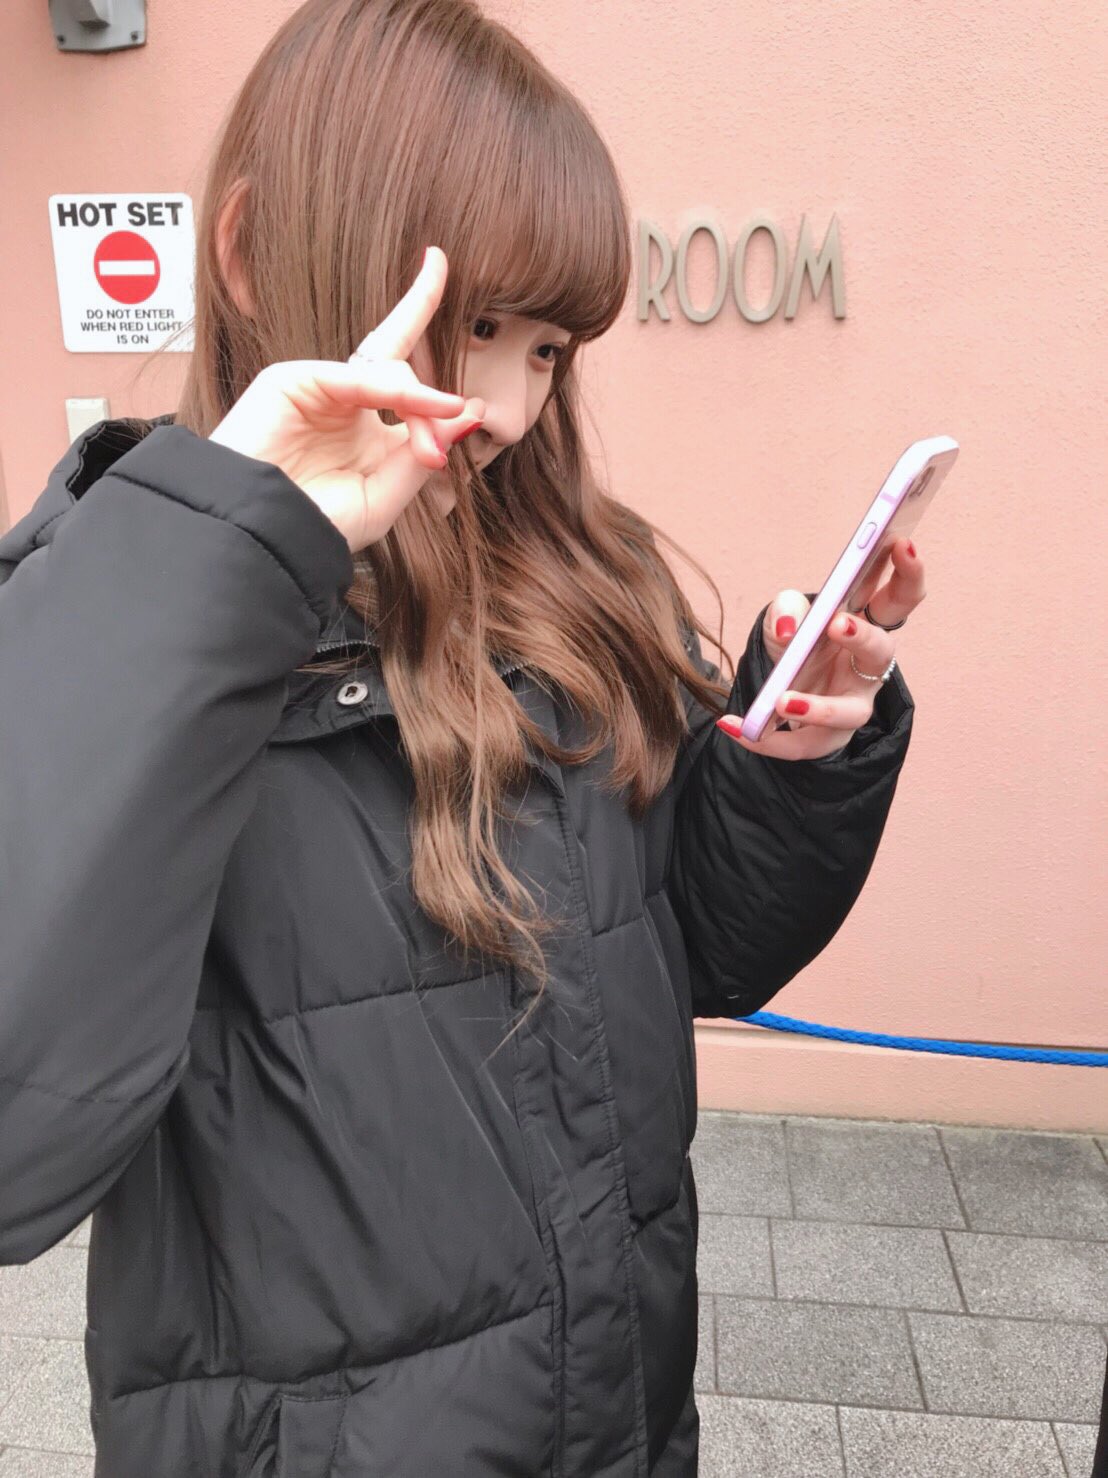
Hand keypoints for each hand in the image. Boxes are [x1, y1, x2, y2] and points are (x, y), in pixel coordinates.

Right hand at [209, 245, 483, 552]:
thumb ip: (420, 454)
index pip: (401, 375)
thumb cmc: (316, 525)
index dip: (420, 316)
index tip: (438, 269)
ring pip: (384, 374)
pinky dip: (391, 388)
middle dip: (431, 397)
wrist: (263, 539)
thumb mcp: (383, 497)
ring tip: (437, 432)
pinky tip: (419, 402)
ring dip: (419, 401)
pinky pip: (354, 377)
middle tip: (451, 432)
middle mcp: (342, 403)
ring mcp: (317, 389)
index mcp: (363, 430)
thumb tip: (466, 412)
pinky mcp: (291, 381)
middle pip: (396, 363)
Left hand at [717, 537, 925, 759]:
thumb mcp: (784, 620)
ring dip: (819, 707)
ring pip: (849, 712)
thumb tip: (789, 625)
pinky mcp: (825, 739)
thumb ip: (786, 610)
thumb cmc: (796, 647)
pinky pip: (800, 745)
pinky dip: (765, 738)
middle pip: (880, 651)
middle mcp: (866, 667)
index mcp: (865, 626)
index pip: (898, 599)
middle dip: (863, 636)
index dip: (907, 574)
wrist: (779, 694)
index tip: (901, 544)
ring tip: (782, 701)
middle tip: (837, 623)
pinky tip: (732, 725)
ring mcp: (851, 706)